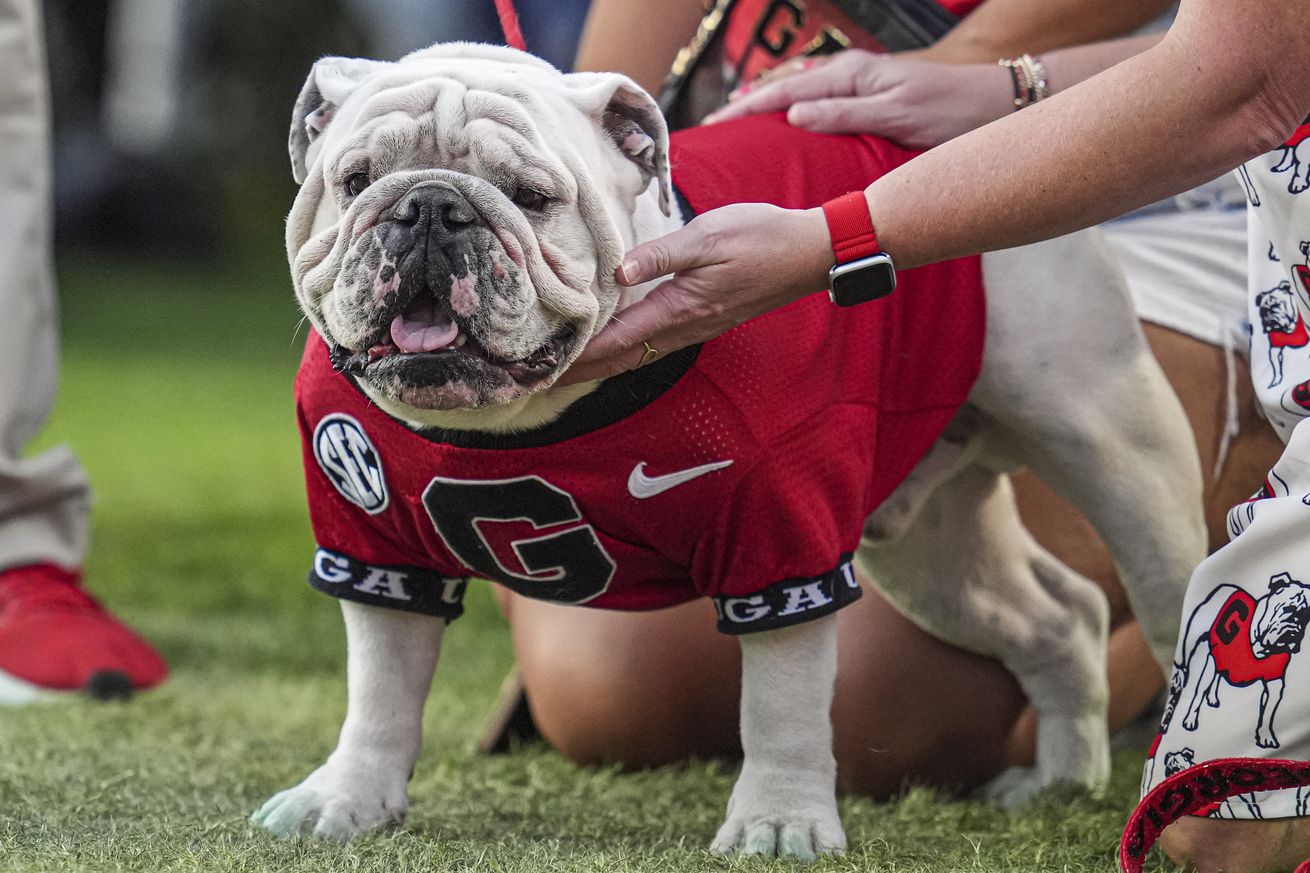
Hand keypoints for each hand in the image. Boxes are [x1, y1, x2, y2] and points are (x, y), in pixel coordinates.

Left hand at [559, 203, 832, 383]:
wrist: (807, 254)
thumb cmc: (760, 239)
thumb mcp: (708, 236)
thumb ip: (660, 254)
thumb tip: (618, 272)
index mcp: (678, 309)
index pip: (615, 341)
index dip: (577, 356)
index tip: (542, 368)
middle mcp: (682, 327)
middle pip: (620, 359)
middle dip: (579, 371)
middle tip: (538, 380)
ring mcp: (693, 327)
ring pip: (634, 355)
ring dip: (599, 364)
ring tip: (563, 367)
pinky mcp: (701, 319)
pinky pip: (651, 344)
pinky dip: (623, 350)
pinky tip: (611, 343)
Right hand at [704, 49, 1013, 150]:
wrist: (991, 103)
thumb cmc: (948, 111)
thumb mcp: (895, 115)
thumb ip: (844, 114)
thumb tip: (794, 116)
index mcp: (849, 74)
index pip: (783, 91)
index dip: (745, 110)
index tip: (714, 128)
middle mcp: (847, 75)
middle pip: (782, 90)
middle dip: (744, 109)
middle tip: (709, 134)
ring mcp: (854, 84)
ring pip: (795, 96)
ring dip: (763, 111)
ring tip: (732, 132)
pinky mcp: (863, 98)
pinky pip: (813, 104)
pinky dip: (788, 113)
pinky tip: (777, 126)